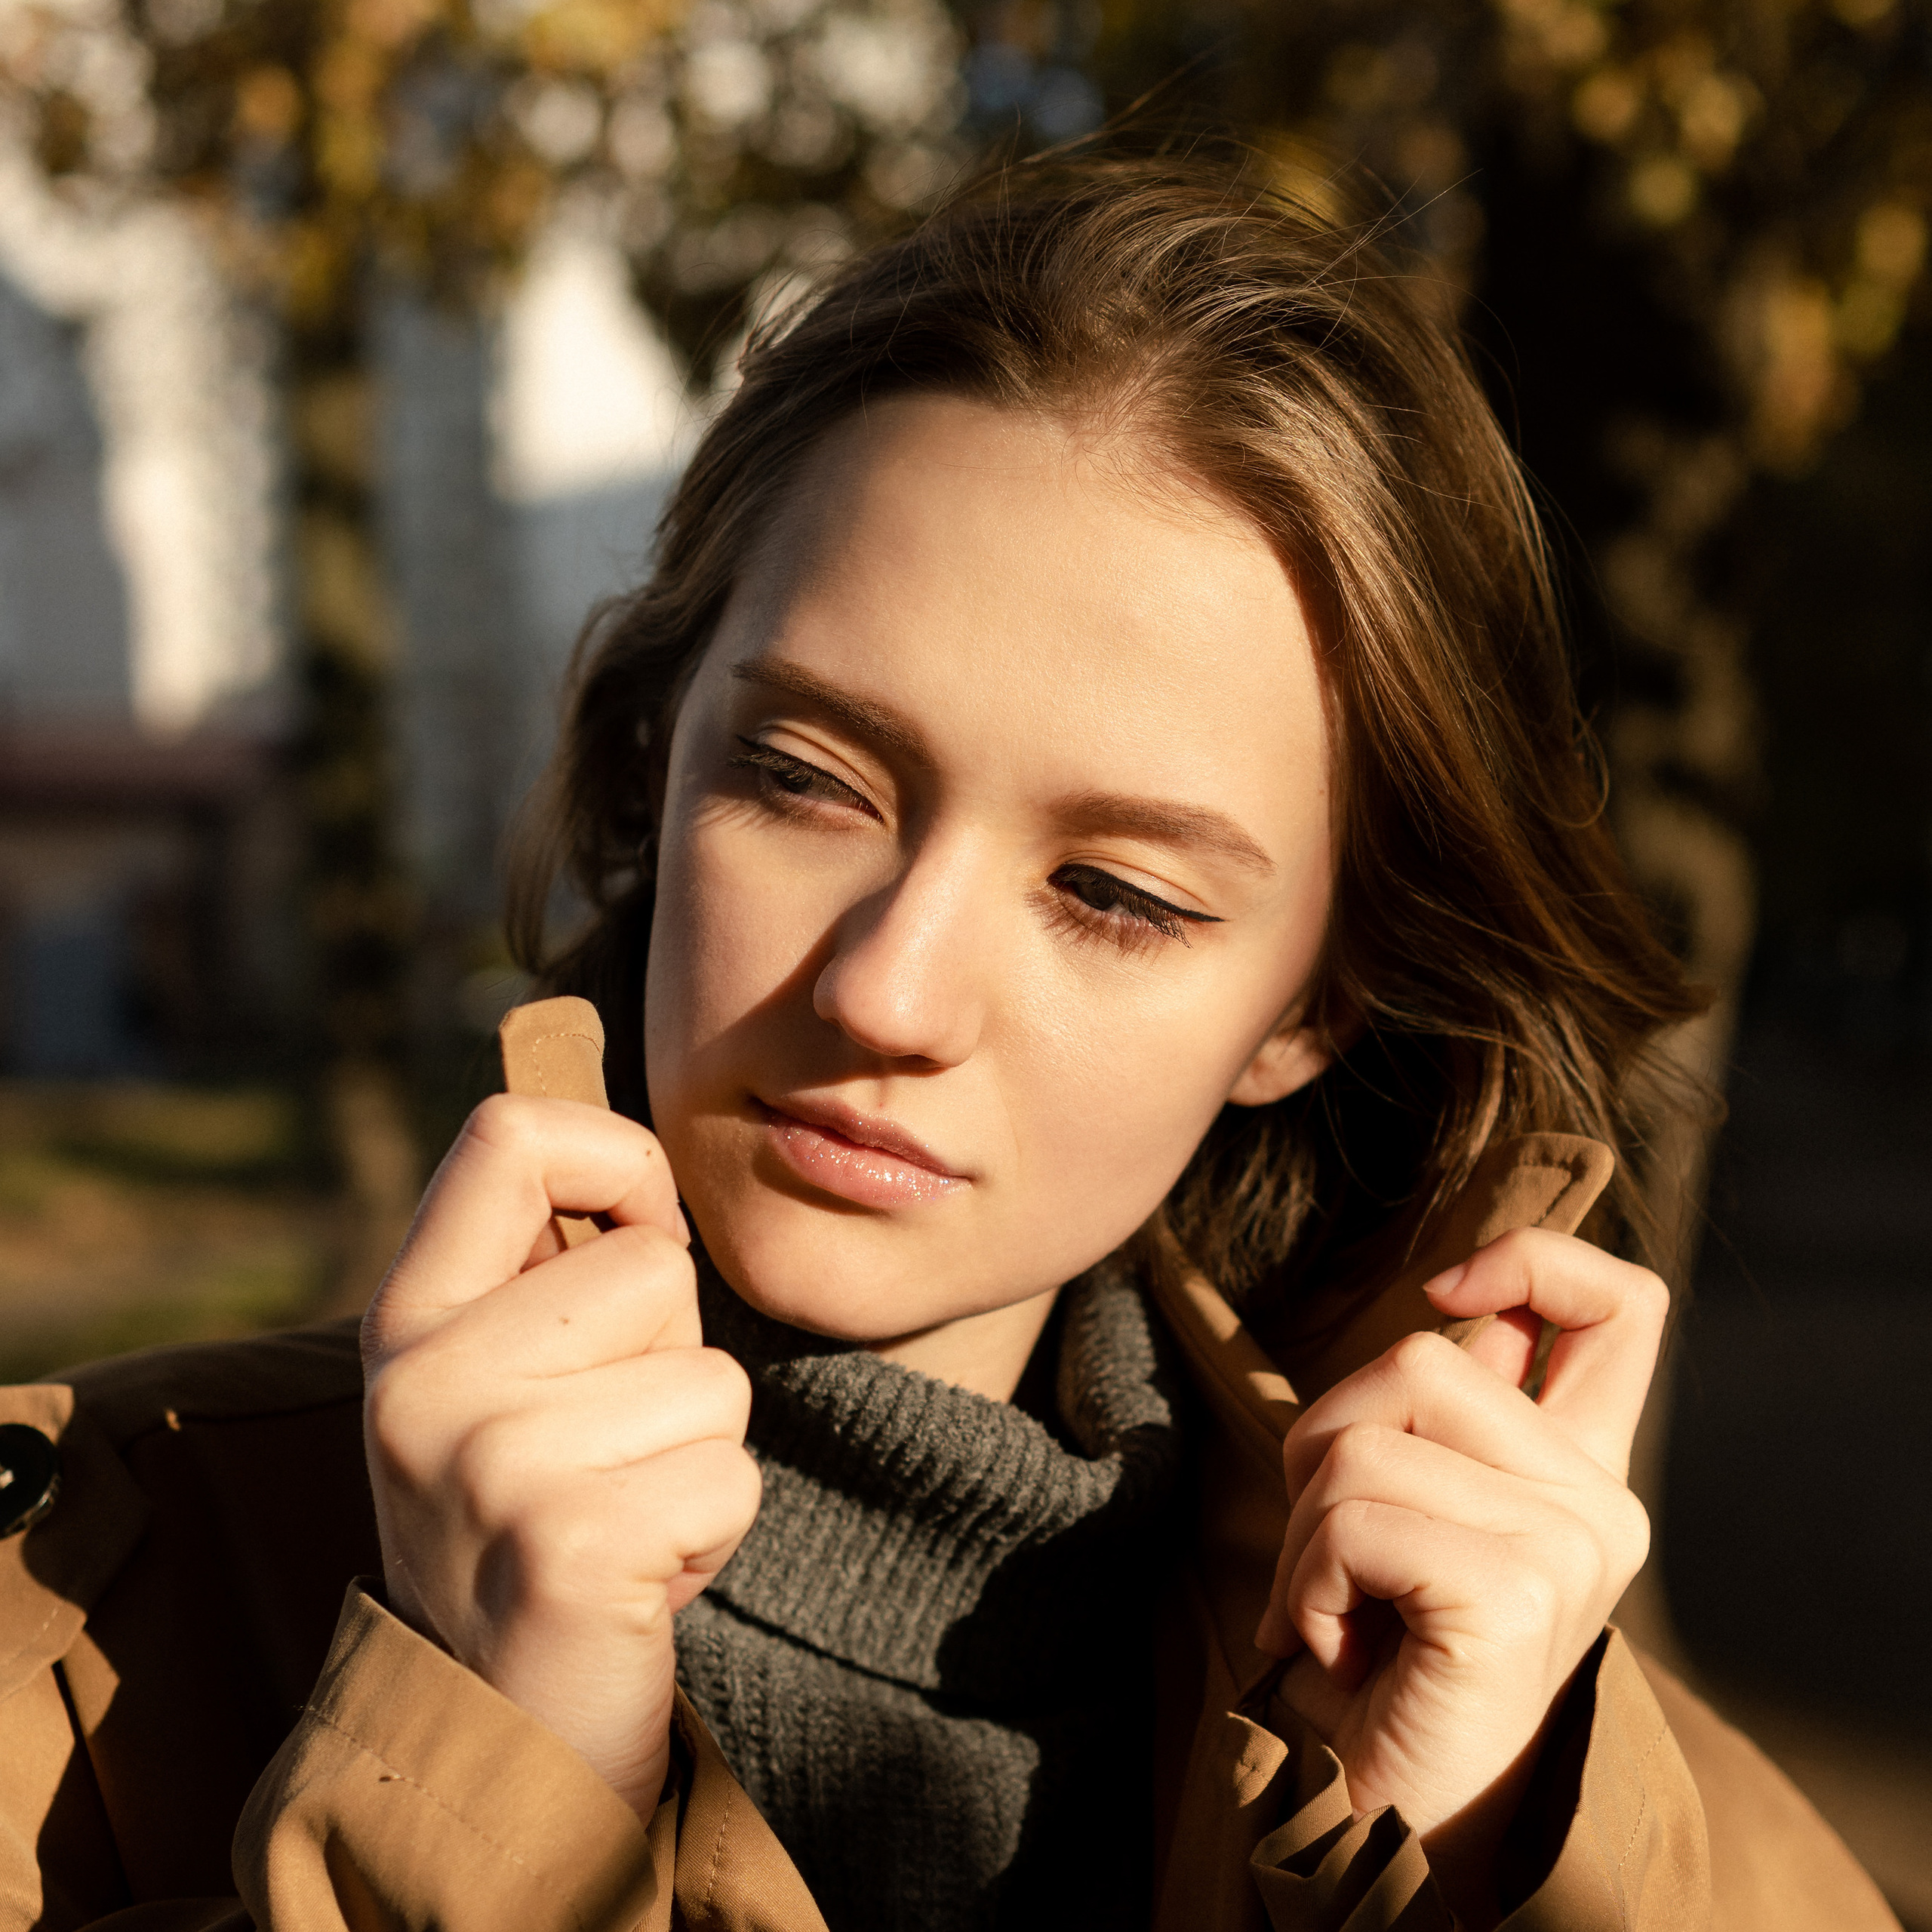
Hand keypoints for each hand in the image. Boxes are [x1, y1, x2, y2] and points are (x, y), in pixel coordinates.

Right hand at [360, 1094, 760, 1817]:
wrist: (506, 1736)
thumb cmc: (540, 1525)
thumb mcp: (505, 1381)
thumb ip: (550, 1270)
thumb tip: (633, 1148)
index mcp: (406, 1320)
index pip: (510, 1136)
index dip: (615, 1160)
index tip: (639, 1233)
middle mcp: (421, 1382)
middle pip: (653, 1267)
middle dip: (674, 1358)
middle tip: (604, 1455)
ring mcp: (485, 1464)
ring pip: (711, 1379)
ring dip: (699, 1455)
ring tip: (619, 1520)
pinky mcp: (566, 1547)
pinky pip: (729, 1474)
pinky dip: (715, 1530)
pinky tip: (640, 1580)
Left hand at [1253, 1229, 1664, 1924]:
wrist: (1386, 1816)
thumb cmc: (1379, 1659)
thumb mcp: (1405, 1513)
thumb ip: (1440, 1415)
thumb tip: (1459, 1311)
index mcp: (1583, 1470)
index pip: (1621, 1304)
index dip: (1531, 1259)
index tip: (1446, 1294)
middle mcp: (1601, 1503)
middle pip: (1424, 1353)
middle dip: (1323, 1442)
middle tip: (1328, 1559)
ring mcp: (1571, 1546)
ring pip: (1365, 1437)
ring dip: (1302, 1530)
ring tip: (1331, 1611)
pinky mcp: (1517, 1594)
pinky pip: (1351, 1519)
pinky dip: (1307, 1582)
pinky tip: (1339, 1651)